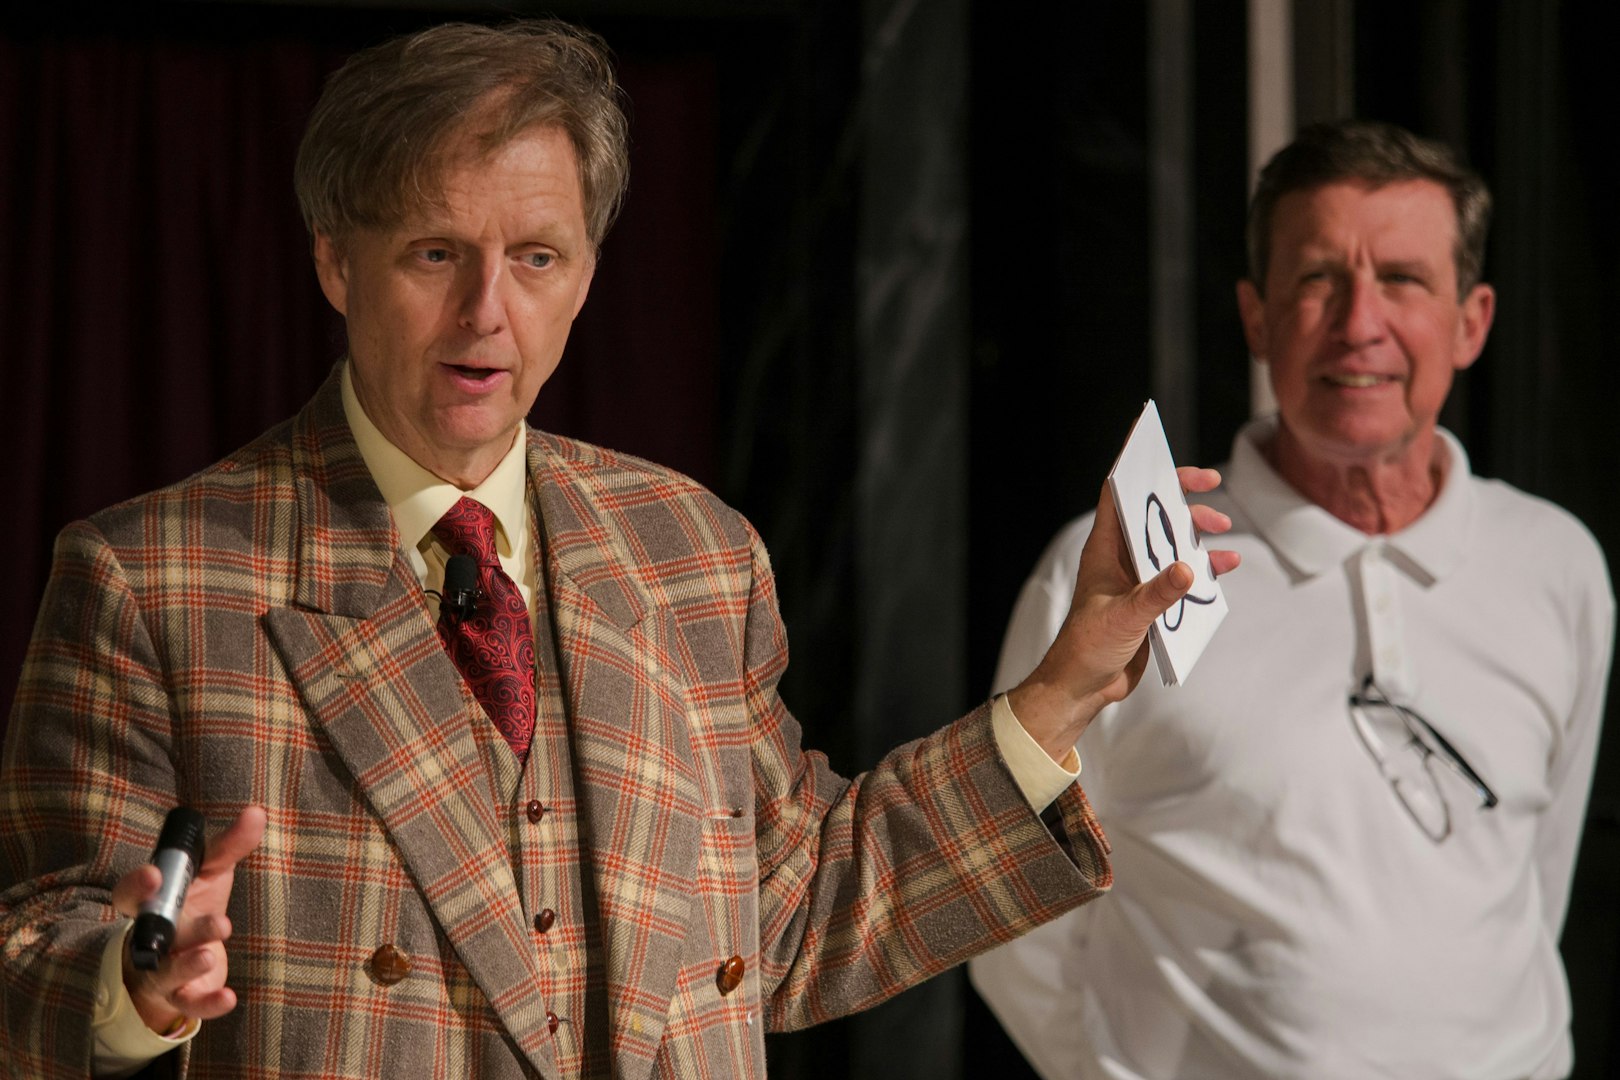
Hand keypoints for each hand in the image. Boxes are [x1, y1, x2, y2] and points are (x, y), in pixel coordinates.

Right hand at [111, 806, 266, 1034]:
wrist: (190, 951)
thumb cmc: (195, 903)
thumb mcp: (210, 872)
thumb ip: (228, 846)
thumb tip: (257, 812)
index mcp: (150, 904)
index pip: (129, 894)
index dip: (138, 885)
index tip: (155, 874)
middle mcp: (148, 939)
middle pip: (154, 937)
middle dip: (181, 931)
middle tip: (220, 922)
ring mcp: (160, 971)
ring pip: (165, 974)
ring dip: (187, 966)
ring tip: (210, 954)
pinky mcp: (181, 997)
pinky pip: (187, 1005)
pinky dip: (206, 1004)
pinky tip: (229, 998)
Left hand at [1008, 467, 1239, 758]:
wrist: (1084, 686)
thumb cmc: (1089, 646)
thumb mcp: (1125, 617)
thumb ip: (1158, 594)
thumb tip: (1190, 568)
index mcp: (1104, 550)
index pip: (1118, 495)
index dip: (1138, 470)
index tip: (1163, 454)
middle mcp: (1119, 558)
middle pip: (1152, 514)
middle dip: (1182, 500)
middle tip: (1213, 488)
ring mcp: (1135, 578)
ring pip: (1169, 543)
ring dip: (1196, 535)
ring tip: (1225, 532)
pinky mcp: (1149, 601)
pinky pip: (1179, 575)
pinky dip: (1201, 569)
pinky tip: (1223, 568)